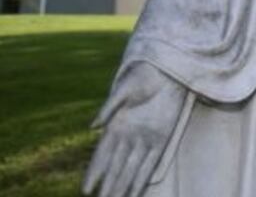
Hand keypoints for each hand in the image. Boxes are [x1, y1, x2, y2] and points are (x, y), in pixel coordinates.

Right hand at [83, 63, 185, 196]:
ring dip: (125, 186)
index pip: (102, 154)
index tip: (87, 189)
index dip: (95, 172)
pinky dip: (144, 177)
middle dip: (110, 185)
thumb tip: (93, 126)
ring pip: (132, 169)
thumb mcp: (125, 88)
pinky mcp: (163, 138)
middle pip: (117, 166)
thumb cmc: (143, 76)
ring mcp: (146, 138)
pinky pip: (152, 162)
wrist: (168, 71)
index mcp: (116, 125)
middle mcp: (129, 136)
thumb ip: (109, 106)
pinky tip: (138, 190)